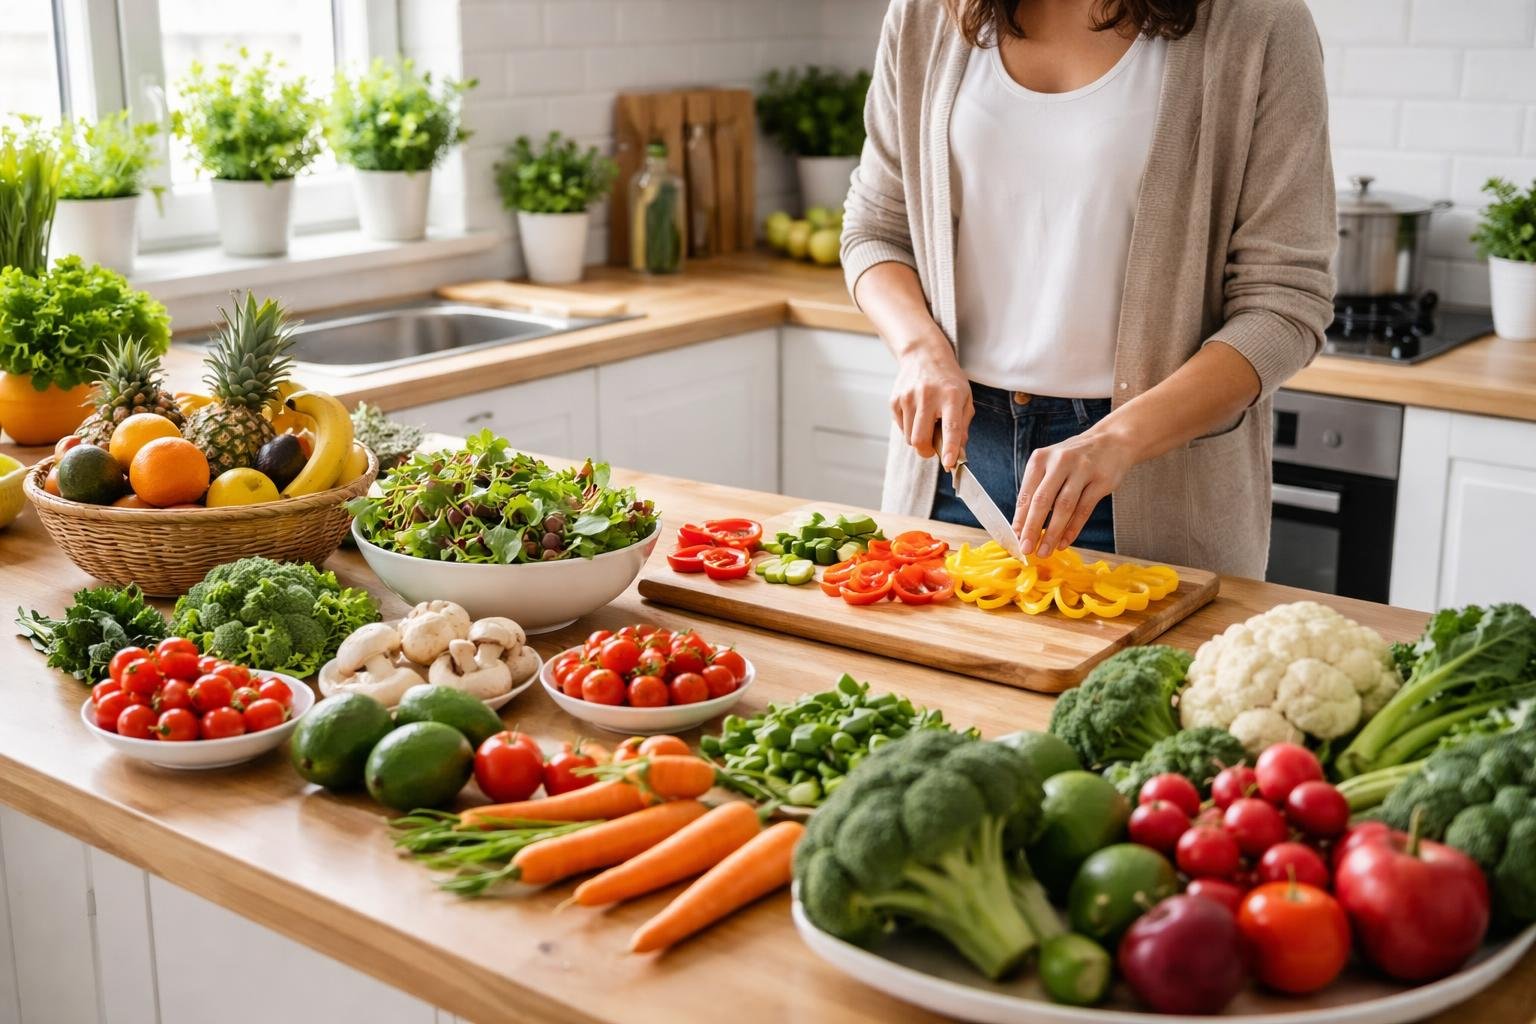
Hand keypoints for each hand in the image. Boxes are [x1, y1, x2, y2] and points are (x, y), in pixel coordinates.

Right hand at [889, 336, 971, 470]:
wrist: (923, 355)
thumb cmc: (948, 381)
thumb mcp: (964, 398)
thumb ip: (962, 426)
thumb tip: (959, 454)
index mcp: (951, 396)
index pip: (950, 427)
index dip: (950, 447)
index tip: (948, 463)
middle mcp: (928, 396)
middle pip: (920, 439)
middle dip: (926, 451)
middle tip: (933, 449)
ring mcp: (908, 397)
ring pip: (909, 438)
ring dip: (918, 438)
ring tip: (926, 422)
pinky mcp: (894, 400)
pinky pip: (900, 428)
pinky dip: (909, 428)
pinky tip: (916, 413)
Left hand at [1012, 428, 1134, 555]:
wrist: (1113, 440)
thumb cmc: (1075, 459)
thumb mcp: (1051, 465)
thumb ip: (1038, 489)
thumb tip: (1023, 525)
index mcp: (1041, 458)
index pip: (1026, 493)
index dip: (1019, 519)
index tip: (1014, 539)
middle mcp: (1060, 461)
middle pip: (1042, 500)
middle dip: (1032, 528)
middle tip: (1026, 549)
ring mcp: (1082, 470)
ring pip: (1064, 507)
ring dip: (1053, 533)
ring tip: (1045, 551)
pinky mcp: (1101, 481)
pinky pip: (1084, 510)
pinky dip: (1072, 529)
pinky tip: (1064, 542)